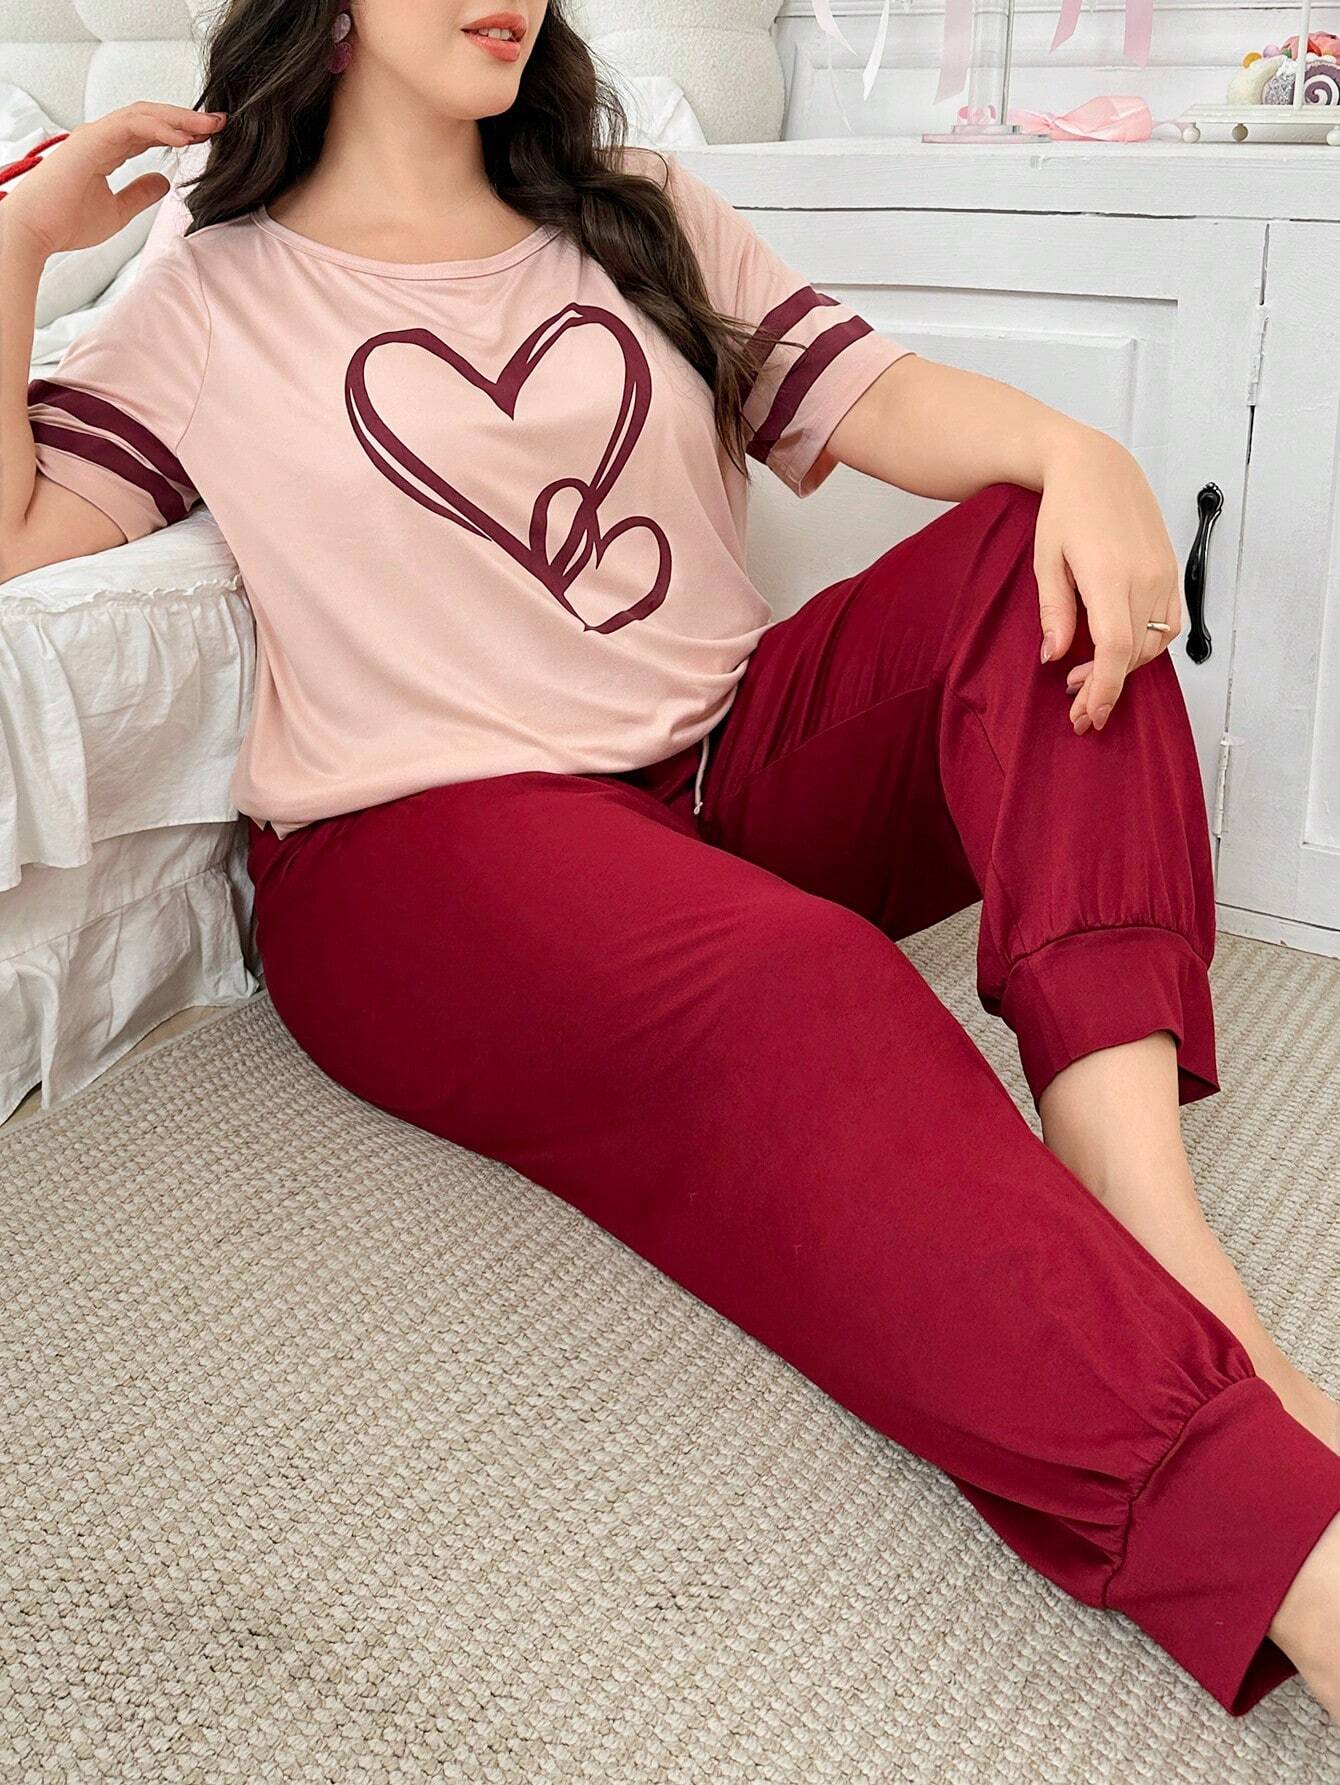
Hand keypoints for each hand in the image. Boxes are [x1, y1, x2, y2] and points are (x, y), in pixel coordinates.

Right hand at [0, 100, 225, 260]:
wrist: (37, 231)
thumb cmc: (66, 223)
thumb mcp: (118, 211)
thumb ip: (140, 193)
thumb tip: (164, 182)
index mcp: (107, 150)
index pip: (150, 132)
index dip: (180, 131)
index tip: (209, 137)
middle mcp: (102, 137)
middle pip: (151, 117)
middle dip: (187, 118)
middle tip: (219, 123)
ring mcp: (96, 135)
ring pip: (144, 115)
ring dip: (179, 118)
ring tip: (208, 125)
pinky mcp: (91, 140)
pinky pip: (131, 125)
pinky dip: (160, 128)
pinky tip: (184, 136)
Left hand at [1033, 430, 1180, 733]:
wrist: (1098, 466)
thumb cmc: (1066, 508)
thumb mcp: (1046, 560)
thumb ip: (1054, 611)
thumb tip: (1055, 656)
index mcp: (1110, 575)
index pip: (1115, 649)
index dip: (1103, 688)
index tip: (1087, 714)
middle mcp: (1145, 577)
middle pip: (1135, 654)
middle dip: (1106, 688)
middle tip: (1077, 709)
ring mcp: (1164, 574)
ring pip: (1156, 644)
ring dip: (1126, 669)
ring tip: (1089, 679)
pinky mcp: (1171, 571)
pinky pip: (1170, 623)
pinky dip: (1149, 647)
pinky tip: (1121, 651)